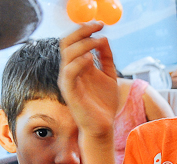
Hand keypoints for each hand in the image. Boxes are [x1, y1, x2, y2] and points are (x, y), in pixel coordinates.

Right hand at [59, 23, 119, 139]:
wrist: (103, 127)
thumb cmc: (104, 104)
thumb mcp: (109, 76)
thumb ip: (106, 58)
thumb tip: (104, 37)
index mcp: (77, 66)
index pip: (74, 41)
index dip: (85, 30)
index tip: (101, 24)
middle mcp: (70, 71)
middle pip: (67, 43)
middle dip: (82, 31)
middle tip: (98, 25)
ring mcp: (68, 81)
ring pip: (67, 55)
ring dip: (83, 44)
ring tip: (98, 41)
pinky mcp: (69, 92)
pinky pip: (69, 72)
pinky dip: (79, 62)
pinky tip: (91, 58)